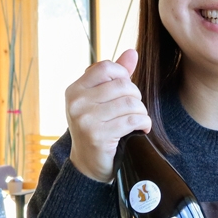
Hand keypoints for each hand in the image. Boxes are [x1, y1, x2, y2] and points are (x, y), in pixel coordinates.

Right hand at [66, 49, 150, 182]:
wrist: (88, 165)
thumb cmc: (98, 129)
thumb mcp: (102, 101)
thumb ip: (116, 77)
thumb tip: (132, 52)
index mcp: (75, 90)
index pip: (105, 68)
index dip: (123, 76)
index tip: (127, 91)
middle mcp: (76, 102)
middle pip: (121, 85)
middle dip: (136, 96)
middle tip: (136, 109)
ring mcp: (85, 119)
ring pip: (129, 103)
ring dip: (141, 112)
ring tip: (139, 119)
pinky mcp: (97, 135)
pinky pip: (132, 120)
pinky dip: (143, 123)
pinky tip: (141, 129)